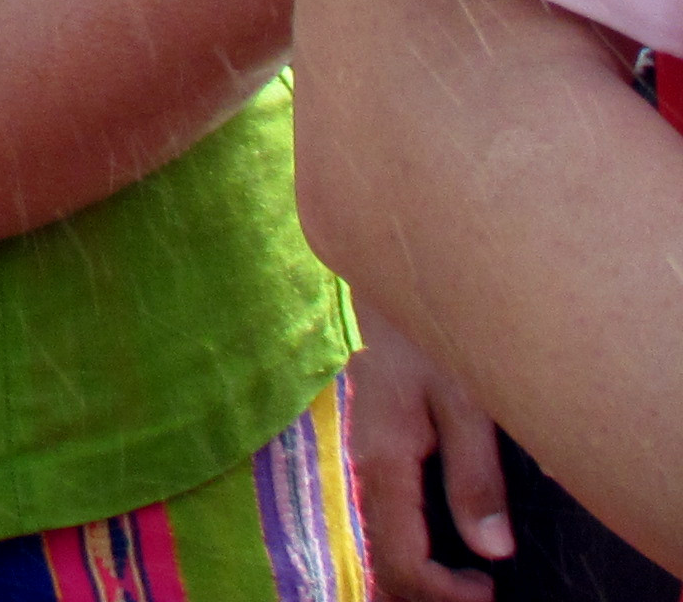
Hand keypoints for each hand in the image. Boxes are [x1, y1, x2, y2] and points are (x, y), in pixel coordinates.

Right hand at [352, 309, 510, 601]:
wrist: (381, 276)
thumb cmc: (426, 332)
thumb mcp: (466, 400)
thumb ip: (475, 475)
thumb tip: (491, 550)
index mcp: (384, 462)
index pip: (400, 559)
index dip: (442, 593)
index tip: (488, 590)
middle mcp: (359, 466)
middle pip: (378, 558)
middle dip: (425, 590)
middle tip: (479, 591)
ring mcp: (354, 454)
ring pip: (371, 538)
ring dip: (411, 569)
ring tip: (460, 576)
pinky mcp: (363, 443)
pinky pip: (375, 513)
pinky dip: (401, 541)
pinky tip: (433, 538)